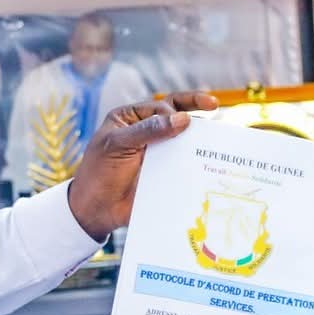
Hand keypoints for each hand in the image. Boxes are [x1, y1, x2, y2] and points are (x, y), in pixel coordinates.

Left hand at [66, 92, 219, 240]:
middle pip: (176, 114)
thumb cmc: (99, 172)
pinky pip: (183, 162)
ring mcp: (157, 151)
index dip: (174, 112)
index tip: (183, 124)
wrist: (96, 209)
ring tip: (217, 136)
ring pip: (183, 139)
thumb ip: (148, 130)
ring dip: (198, 137)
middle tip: (214, 105)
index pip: (160, 106)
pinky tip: (208, 161)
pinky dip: (195, 160)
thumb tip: (183, 119)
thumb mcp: (118, 145)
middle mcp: (146, 131)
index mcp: (130, 118)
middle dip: (195, 107)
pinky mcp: (164, 171)